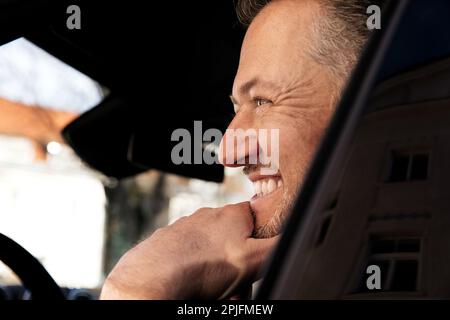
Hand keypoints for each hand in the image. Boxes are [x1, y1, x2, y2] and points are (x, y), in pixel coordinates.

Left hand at [100, 202, 278, 299]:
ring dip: (218, 269)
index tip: (255, 259)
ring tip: (213, 288)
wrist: (154, 276)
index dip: (260, 242)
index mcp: (232, 214)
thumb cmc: (202, 266)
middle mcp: (209, 216)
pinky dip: (195, 268)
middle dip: (238, 263)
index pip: (257, 219)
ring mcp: (187, 226)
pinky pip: (191, 255)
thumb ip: (277, 245)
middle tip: (234, 285)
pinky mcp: (171, 240)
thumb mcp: (253, 259)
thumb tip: (297, 234)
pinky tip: (194, 281)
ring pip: (213, 249)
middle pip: (234, 239)